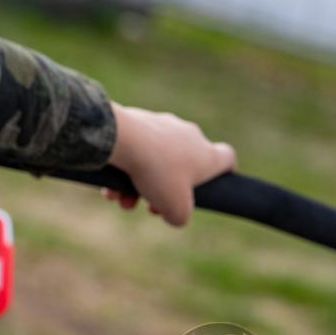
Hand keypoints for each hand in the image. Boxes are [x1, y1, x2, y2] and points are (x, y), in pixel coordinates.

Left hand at [104, 103, 236, 226]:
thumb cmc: (157, 173)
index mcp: (206, 153)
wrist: (123, 139)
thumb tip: (174, 214)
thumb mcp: (176, 209)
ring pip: (152, 160)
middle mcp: (187, 134)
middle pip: (180, 167)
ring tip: (122, 200)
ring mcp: (161, 124)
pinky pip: (132, 148)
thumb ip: (181, 216)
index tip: (212, 183)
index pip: (226, 157)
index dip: (223, 172)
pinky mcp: (136, 118)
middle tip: (149, 206)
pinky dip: (122, 168)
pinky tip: (108, 186)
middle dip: (163, 190)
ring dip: (137, 184)